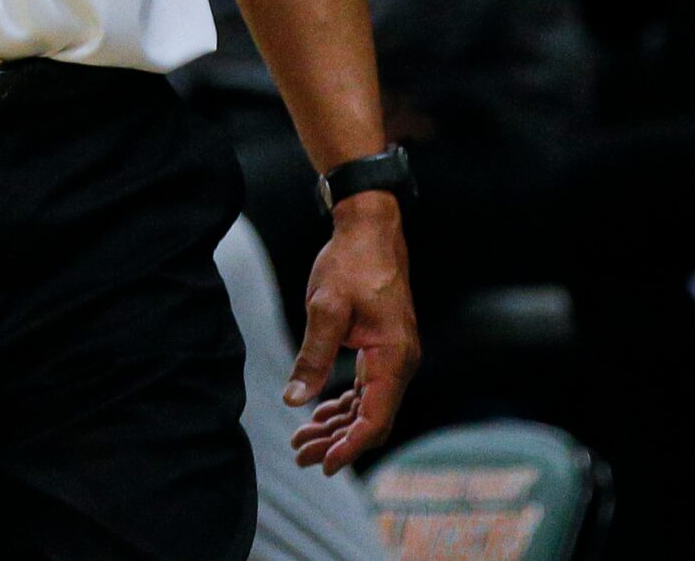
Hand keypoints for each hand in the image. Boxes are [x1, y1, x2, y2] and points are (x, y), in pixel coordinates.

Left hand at [286, 192, 416, 474]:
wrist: (370, 230)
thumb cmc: (352, 263)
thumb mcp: (326, 308)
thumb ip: (312, 356)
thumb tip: (294, 399)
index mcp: (393, 357)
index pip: (375, 419)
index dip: (350, 447)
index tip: (324, 464)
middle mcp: (400, 363)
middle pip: (371, 420)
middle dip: (337, 442)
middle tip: (300, 456)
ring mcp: (393, 358)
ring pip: (367, 407)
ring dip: (336, 426)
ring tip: (301, 442)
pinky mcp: (381, 349)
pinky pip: (365, 389)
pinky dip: (342, 405)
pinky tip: (317, 414)